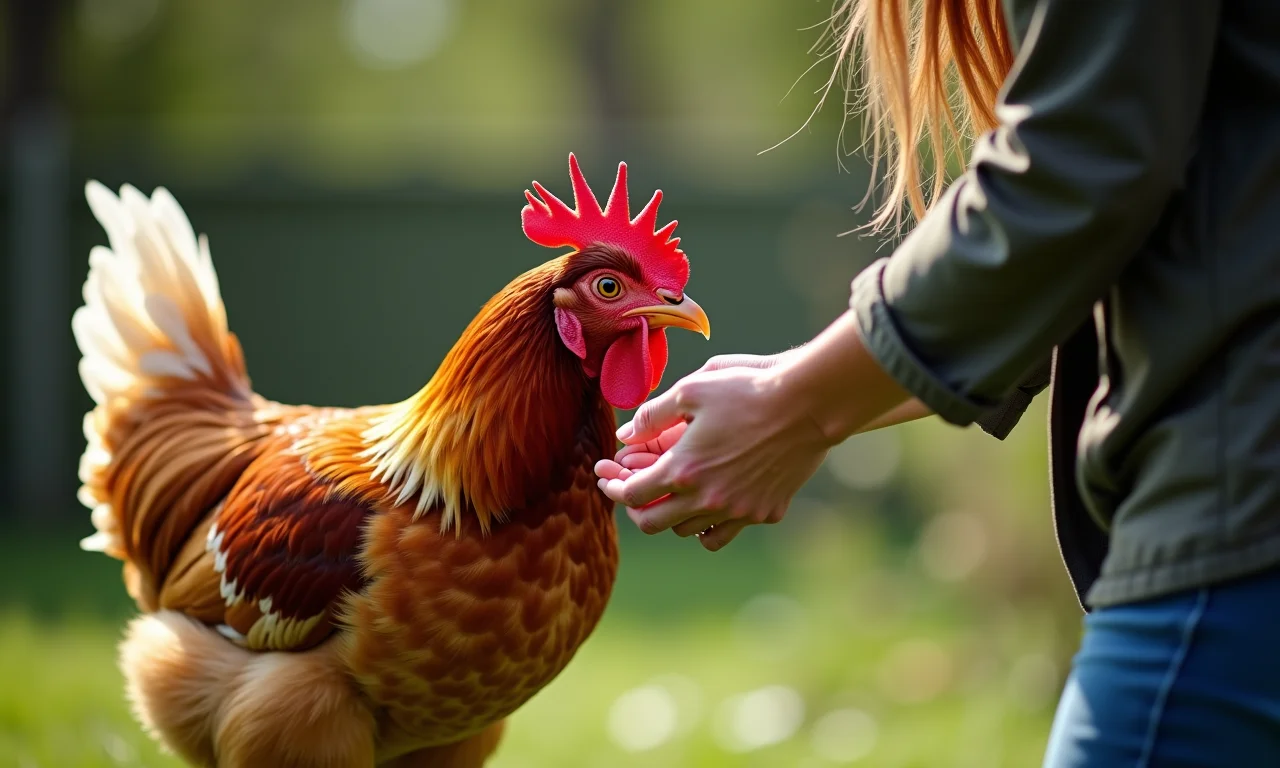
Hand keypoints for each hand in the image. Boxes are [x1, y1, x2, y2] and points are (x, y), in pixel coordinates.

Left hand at [594, 312, 911, 550]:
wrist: (808, 405)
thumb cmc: (748, 389)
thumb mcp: (691, 389)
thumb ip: (652, 415)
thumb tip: (626, 434)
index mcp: (683, 469)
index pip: (631, 493)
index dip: (612, 485)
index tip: (606, 474)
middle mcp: (707, 499)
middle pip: (652, 522)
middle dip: (635, 506)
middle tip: (632, 488)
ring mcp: (737, 511)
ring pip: (686, 532)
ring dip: (670, 514)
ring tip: (669, 493)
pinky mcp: (764, 513)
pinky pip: (724, 533)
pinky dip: (707, 525)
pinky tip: (706, 504)